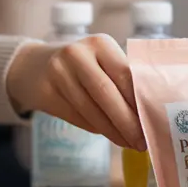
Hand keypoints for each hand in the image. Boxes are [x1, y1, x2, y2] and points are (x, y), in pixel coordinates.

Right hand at [7, 35, 145, 150]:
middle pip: (107, 93)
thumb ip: (122, 79)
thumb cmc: (81, 66)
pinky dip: (96, 129)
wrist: (33, 66)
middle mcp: (77, 54)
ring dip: (113, 131)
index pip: (125, 74)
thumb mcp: (101, 61)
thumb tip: (149, 112)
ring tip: (128, 143)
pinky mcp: (45, 92)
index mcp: (99, 43)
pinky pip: (77, 116)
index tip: (154, 122)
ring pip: (91, 109)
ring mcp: (58, 72)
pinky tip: (108, 135)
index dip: (140, 101)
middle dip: (128, 122)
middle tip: (143, 142)